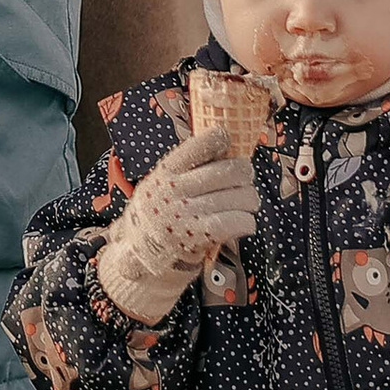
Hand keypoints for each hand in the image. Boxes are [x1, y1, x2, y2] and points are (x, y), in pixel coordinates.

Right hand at [93, 131, 260, 318]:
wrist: (139, 251)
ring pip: (240, 197)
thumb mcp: (160, 181)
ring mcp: (186, 213)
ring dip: (250, 201)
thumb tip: (222, 144)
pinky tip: (243, 223)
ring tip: (246, 205)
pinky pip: (238, 222)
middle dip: (246, 174)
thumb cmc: (158, 211)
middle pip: (230, 170)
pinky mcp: (198, 236)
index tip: (228, 141)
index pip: (199, 145)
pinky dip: (247, 222)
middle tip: (246, 179)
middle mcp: (176, 189)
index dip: (220, 138)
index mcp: (167, 170)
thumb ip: (185, 166)